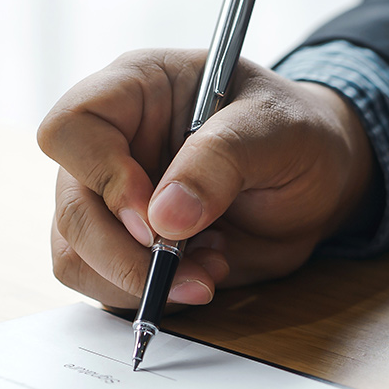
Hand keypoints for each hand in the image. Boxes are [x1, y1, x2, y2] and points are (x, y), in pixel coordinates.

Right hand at [38, 48, 373, 308]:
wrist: (317, 182)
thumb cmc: (296, 133)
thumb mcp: (275, 129)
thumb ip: (221, 161)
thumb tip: (162, 220)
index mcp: (134, 91)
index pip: (71, 127)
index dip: (101, 176)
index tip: (153, 216)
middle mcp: (110, 145)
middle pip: (72, 207)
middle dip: (124, 254)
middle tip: (185, 268)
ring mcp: (110, 201)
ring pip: (75, 255)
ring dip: (138, 282)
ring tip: (208, 271)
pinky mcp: (124, 248)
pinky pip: (103, 285)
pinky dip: (151, 297)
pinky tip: (200, 276)